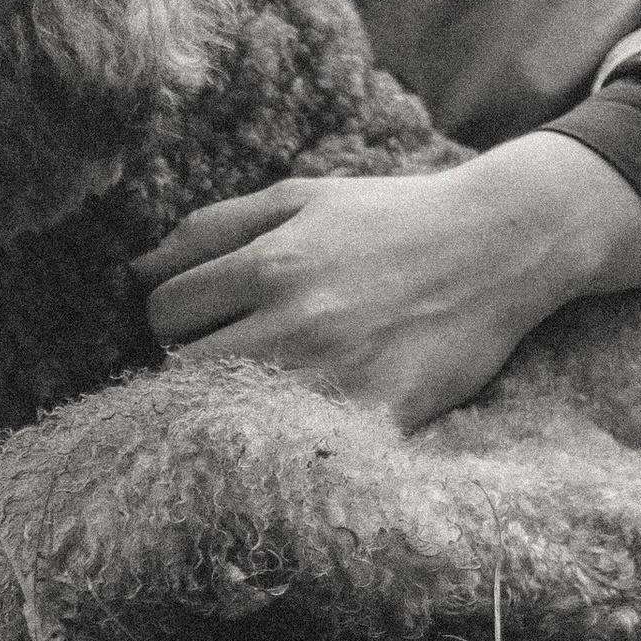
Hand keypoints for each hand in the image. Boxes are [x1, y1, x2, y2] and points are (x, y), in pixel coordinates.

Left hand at [135, 134, 640, 431]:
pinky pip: (297, 445)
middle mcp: (297, 322)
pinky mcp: (377, 416)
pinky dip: (287, 436)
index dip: (171, 317)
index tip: (204, 320)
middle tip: (231, 357)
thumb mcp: (302, 196)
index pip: (162, 310)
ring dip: (230, 406)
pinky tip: (301, 417)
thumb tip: (134, 268)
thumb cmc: (393, 218)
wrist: (506, 242)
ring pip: (228, 415)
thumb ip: (213, 227)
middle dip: (192, 365)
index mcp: (271, 262)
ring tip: (263, 386)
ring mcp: (337, 375)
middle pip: (183, 371)